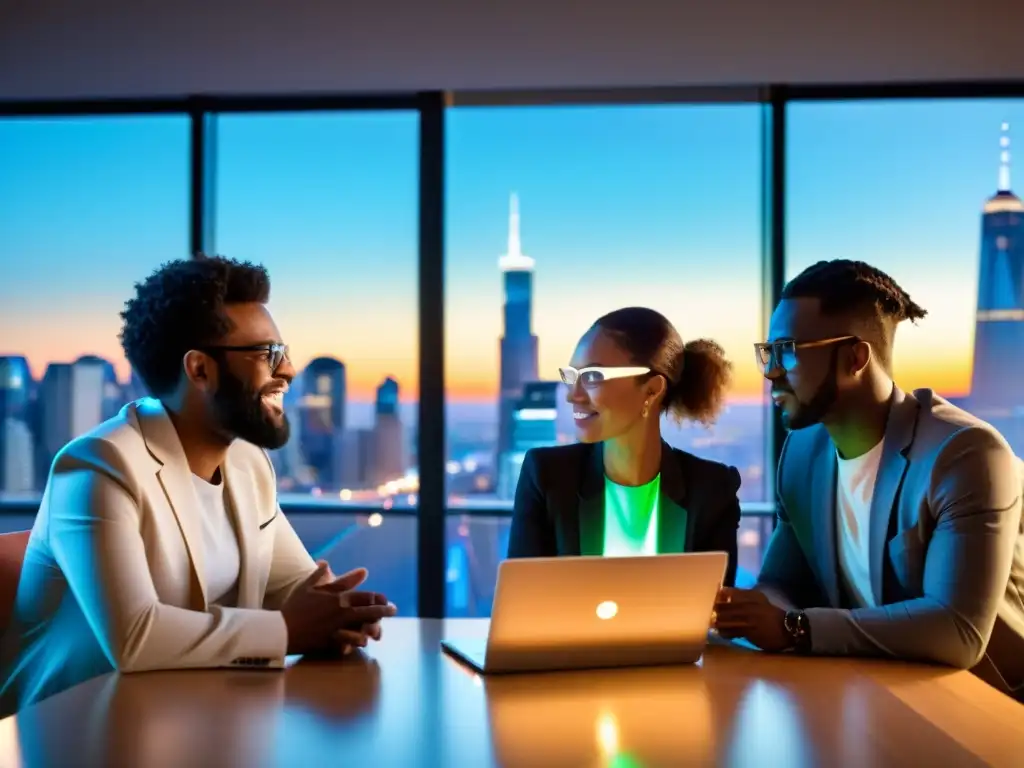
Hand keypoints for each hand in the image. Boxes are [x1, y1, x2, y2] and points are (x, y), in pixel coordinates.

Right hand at [281, 562, 395, 654]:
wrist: (279, 629)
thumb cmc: (293, 607)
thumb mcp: (307, 587)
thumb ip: (320, 575)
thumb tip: (327, 562)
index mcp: (335, 597)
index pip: (363, 595)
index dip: (377, 597)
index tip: (384, 598)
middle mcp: (339, 611)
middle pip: (367, 609)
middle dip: (383, 610)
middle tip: (393, 610)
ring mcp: (335, 626)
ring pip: (361, 626)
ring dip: (373, 627)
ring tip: (381, 629)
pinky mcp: (329, 641)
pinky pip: (347, 641)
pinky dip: (356, 641)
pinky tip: (364, 642)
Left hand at [712, 587, 791, 652]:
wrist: (789, 628)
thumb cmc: (770, 615)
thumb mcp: (759, 601)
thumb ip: (743, 598)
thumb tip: (722, 594)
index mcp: (751, 594)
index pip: (727, 592)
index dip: (715, 597)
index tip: (708, 600)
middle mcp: (749, 603)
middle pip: (723, 606)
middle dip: (713, 611)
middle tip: (706, 614)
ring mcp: (749, 617)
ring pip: (725, 619)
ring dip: (717, 622)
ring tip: (711, 624)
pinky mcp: (750, 630)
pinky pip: (732, 631)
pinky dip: (724, 632)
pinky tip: (721, 633)